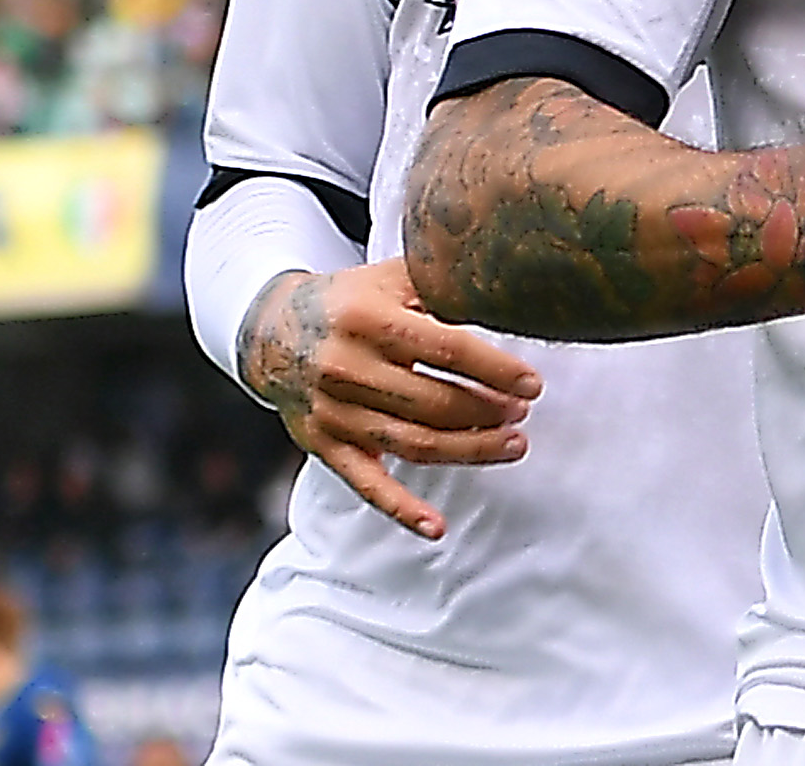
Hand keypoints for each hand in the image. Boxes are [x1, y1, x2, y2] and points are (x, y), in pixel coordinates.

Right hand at [238, 258, 546, 538]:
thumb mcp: (392, 277)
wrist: (272, 332)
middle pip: (434, 403)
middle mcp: (347, 367)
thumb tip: (510, 298)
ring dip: (469, 451)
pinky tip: (436, 528)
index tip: (532, 383)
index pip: (447, 349)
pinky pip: (366, 485)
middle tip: (522, 412)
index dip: (496, 370)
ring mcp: (334, 412)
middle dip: (488, 412)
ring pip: (413, 444)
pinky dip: (401, 510)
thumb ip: (443, 285)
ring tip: (513, 445)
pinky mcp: (324, 446)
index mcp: (369, 319)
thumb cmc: (351, 301)